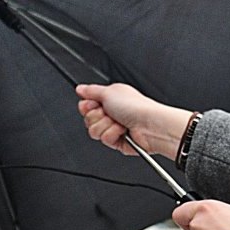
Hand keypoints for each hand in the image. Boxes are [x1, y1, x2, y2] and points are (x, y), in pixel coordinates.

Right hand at [76, 83, 191, 158]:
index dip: (87, 106)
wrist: (150, 125)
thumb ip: (91, 91)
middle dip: (97, 115)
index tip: (93, 104)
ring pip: (94, 131)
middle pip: (88, 119)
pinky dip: (112, 134)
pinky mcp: (117, 142)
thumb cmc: (136, 106)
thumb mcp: (109, 91)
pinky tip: (122, 130)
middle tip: (109, 112)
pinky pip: (104, 140)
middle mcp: (111, 113)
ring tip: (118, 121)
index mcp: (110, 99)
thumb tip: (80, 88)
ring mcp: (114, 128)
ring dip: (105, 125)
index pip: (86, 105)